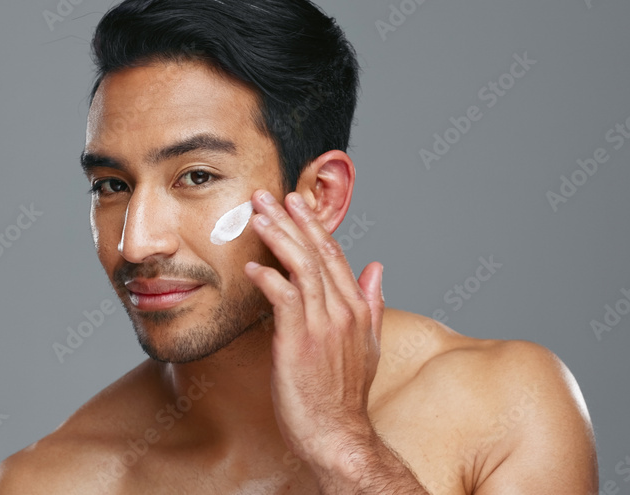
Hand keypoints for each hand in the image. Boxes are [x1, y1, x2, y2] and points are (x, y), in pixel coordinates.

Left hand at [244, 189, 384, 472]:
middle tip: (268, 196)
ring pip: (300, 267)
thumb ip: (371, 302)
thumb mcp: (368, 345)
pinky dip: (267, 277)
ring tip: (257, 216)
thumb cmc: (343, 396)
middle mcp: (342, 310)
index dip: (313, 226)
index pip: (334, 255)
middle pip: (316, 252)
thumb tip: (377, 267)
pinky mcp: (299, 340)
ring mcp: (322, 324)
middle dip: (291, 219)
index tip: (295, 204)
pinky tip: (252, 266)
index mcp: (356, 309)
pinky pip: (283, 297)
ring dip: (276, 237)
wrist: (336, 434)